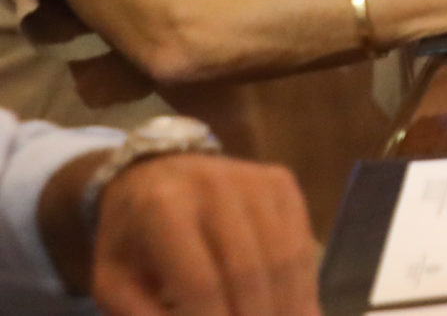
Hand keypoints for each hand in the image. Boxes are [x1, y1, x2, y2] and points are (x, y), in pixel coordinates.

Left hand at [79, 152, 317, 314]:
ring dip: (287, 310)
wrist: (156, 174)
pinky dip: (304, 289)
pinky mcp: (282, 184)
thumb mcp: (114, 283)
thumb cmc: (132, 240)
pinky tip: (300, 315)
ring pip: (286, 259)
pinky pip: (302, 244)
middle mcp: (215, 185)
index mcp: (163, 209)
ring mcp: (256, 180)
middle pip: (250, 271)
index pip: (201, 283)